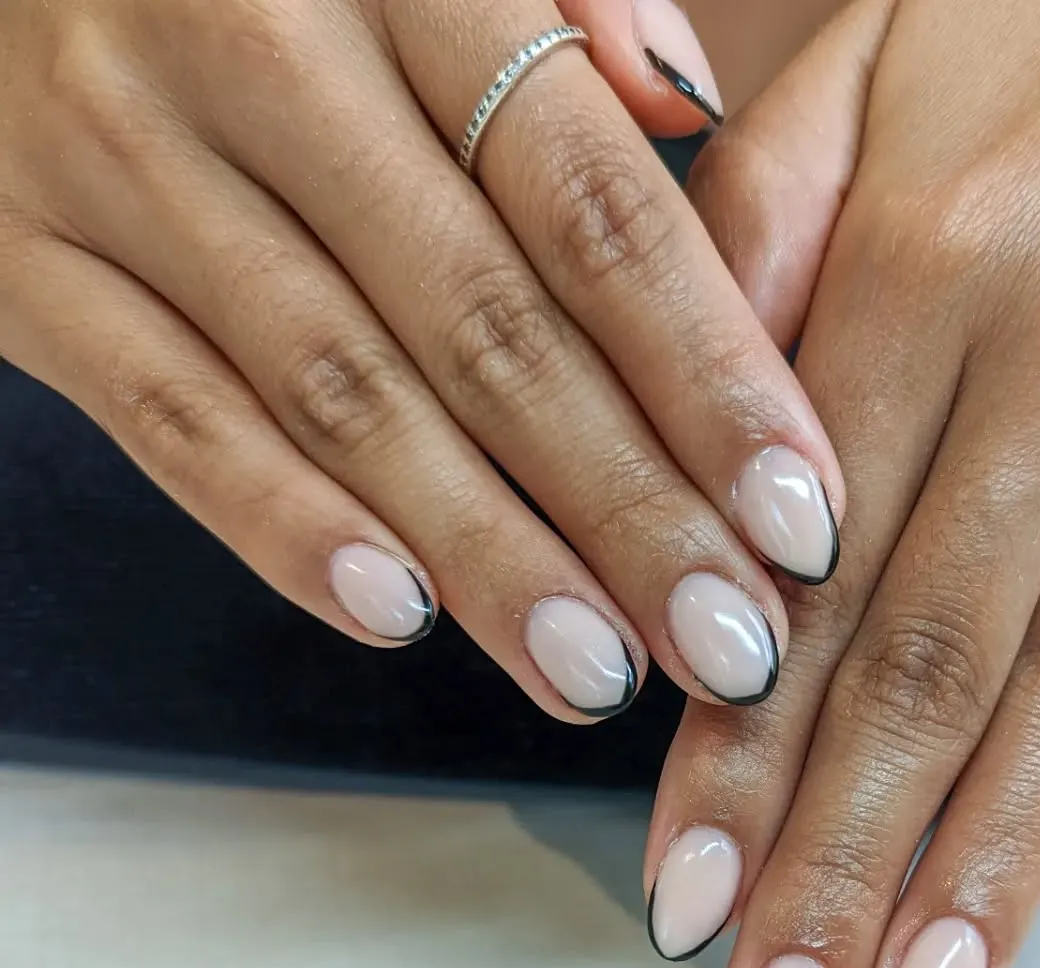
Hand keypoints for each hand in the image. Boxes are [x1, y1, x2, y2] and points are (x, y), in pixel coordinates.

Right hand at [0, 0, 844, 718]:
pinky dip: (280, 527)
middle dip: (626, 508)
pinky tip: (397, 618)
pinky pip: (166, 417)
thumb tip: (685, 103)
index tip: (801, 520)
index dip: (710, 377)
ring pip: (344, 396)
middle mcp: (260, 56)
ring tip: (597, 672)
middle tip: (729, 644)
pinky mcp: (27, 265)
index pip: (592, 207)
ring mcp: (123, 164)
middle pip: (488, 327)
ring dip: (486, 553)